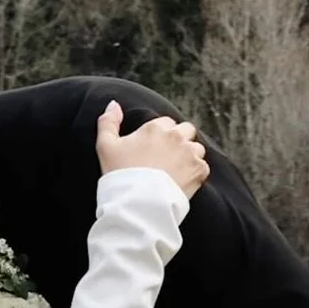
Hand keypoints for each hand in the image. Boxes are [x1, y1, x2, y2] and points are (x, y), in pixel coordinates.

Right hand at [95, 99, 209, 196]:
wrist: (138, 203)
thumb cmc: (121, 174)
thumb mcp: (105, 146)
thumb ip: (108, 121)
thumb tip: (114, 104)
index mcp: (156, 128)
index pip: (166, 122)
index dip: (160, 134)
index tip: (154, 148)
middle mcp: (176, 136)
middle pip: (186, 130)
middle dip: (180, 140)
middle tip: (168, 157)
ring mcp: (190, 153)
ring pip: (197, 148)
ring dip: (190, 155)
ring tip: (176, 170)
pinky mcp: (199, 171)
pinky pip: (203, 167)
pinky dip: (196, 173)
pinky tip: (182, 181)